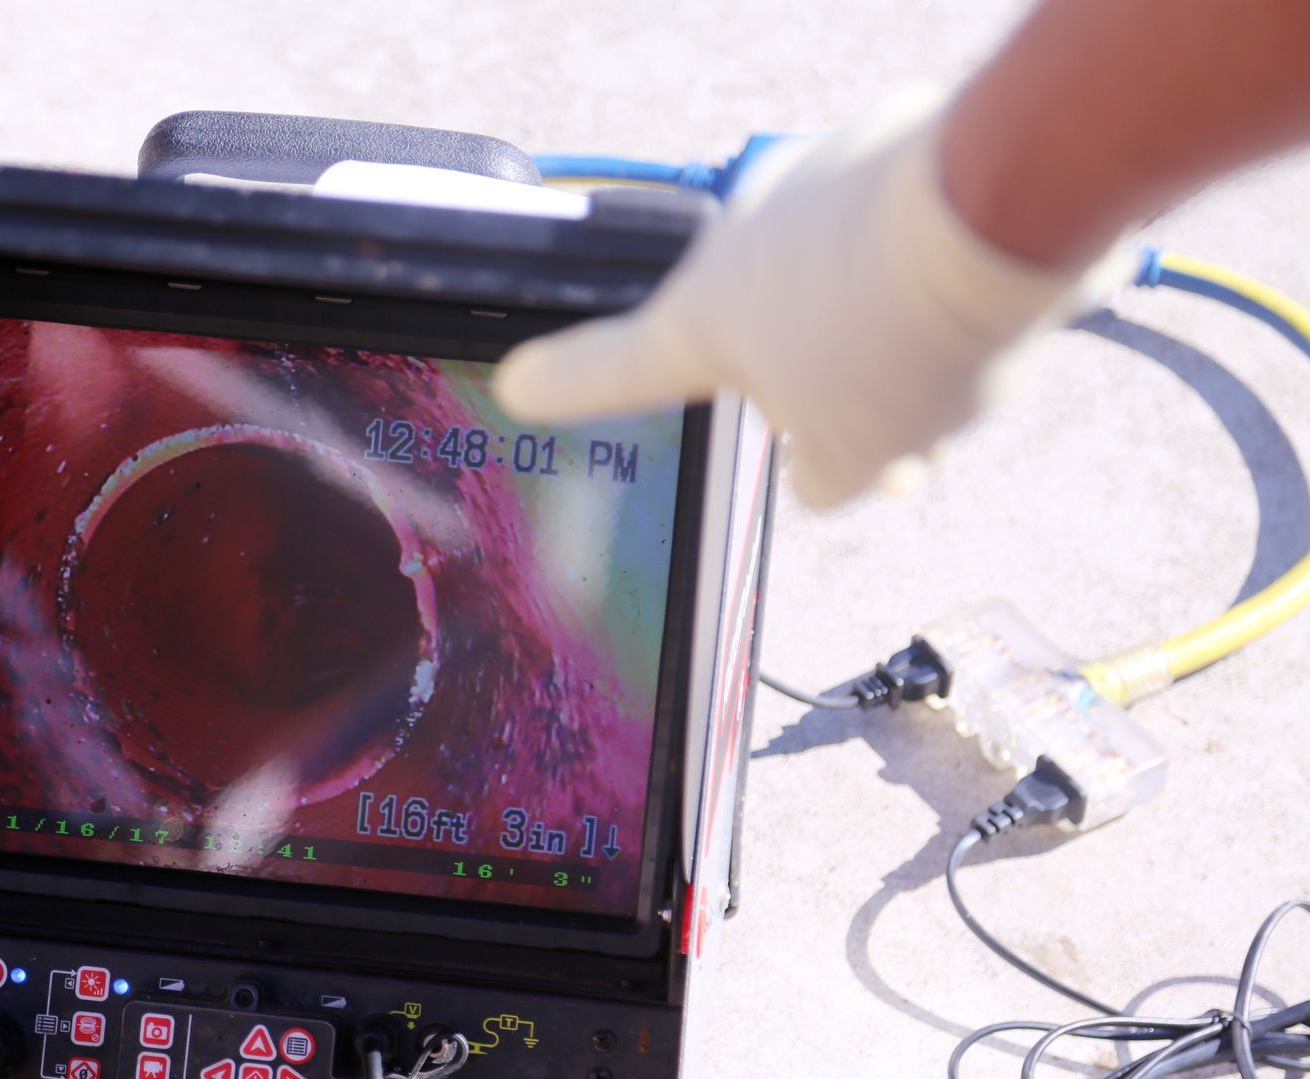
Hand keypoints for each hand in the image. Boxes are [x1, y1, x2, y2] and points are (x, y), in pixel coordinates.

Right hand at [494, 93, 1135, 506]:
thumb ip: (823, 478)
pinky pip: (894, 241)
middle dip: (832, 396)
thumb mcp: (855, 454)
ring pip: (841, 292)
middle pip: (769, 344)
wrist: (1001, 211)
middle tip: (904, 449)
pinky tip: (980, 306)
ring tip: (962, 378)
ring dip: (893, 345)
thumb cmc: (899, 335)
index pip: (617, 368)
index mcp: (701, 320)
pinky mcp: (886, 160)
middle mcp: (739, 244)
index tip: (516, 386)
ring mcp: (811, 190)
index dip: (565, 387)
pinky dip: (926, 280)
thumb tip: (828, 466)